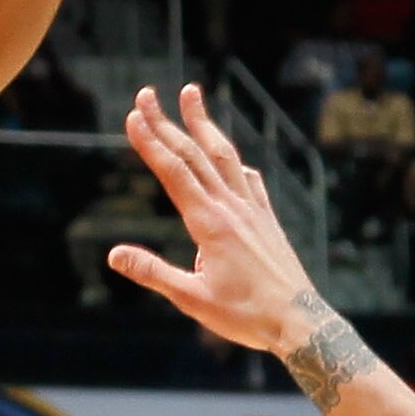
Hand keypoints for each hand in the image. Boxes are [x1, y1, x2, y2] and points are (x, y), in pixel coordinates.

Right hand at [108, 84, 311, 351]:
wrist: (300, 322)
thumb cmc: (247, 316)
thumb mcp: (192, 300)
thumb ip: (153, 273)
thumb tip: (114, 255)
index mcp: (210, 224)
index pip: (174, 174)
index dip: (151, 143)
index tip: (134, 116)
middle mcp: (232, 208)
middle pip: (194, 155)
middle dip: (167, 122)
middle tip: (146, 93)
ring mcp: (253, 210)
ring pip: (224, 157)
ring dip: (204, 124)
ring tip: (191, 94)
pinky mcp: (267, 220)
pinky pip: (248, 181)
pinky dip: (233, 162)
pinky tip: (230, 158)